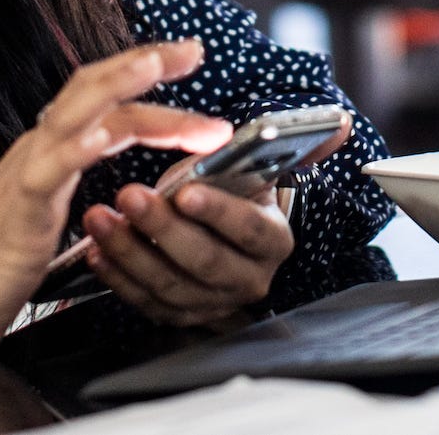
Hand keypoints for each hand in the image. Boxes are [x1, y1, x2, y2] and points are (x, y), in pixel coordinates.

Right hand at [0, 39, 229, 362]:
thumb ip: (78, 178)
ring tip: (153, 65)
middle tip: (195, 50)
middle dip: (146, 64)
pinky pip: (45, 174)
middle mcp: (38, 151)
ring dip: (115, 87)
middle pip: (93, 90)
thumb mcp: (51, 211)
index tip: (191, 57)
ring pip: (71, 116)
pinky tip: (102, 138)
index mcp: (50, 150)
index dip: (148, 77)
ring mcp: (25, 176)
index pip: (107, 101)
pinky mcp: (18, 213)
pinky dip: (74, 150)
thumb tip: (123, 165)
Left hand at [83, 112, 353, 325]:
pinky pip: (146, 302)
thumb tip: (342, 123)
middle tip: (129, 197)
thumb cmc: (233, 192)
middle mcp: (249, 279)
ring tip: (99, 219)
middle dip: (163, 229)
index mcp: (273, 241)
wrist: (222, 232)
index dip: (218, 213)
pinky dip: (117, 277)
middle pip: (205, 263)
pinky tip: (96, 250)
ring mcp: (213, 304)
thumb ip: (294, 145)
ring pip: (170, 286)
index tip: (186, 192)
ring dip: (130, 252)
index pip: (249, 229)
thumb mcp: (257, 169)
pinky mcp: (180, 315)